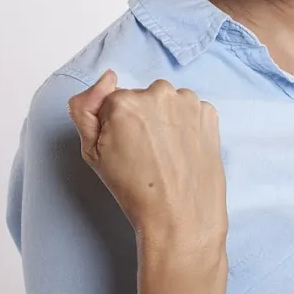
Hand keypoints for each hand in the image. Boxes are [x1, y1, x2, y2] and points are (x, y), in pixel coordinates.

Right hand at [68, 70, 229, 252]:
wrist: (180, 216)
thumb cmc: (134, 189)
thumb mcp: (92, 153)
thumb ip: (84, 108)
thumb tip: (107, 77)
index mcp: (123, 101)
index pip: (112, 100)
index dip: (115, 125)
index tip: (123, 148)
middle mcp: (157, 92)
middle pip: (141, 97)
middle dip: (140, 118)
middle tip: (145, 153)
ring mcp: (187, 101)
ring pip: (166, 102)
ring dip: (165, 118)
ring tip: (166, 154)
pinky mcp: (208, 112)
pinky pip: (189, 110)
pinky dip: (186, 124)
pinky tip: (183, 150)